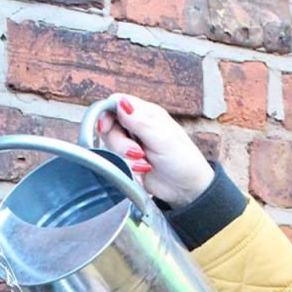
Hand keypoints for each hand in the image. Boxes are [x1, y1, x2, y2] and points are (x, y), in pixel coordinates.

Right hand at [97, 94, 213, 208]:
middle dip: (119, 143)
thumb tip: (120, 102)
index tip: (105, 126)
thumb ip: (139, 121)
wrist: (186, 189)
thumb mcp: (162, 138)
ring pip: (110, 146)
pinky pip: (115, 162)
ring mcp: (130, 144)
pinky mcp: (128, 162)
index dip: (106, 112)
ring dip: (124, 157)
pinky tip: (141, 172)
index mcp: (145, 113)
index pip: (116, 102)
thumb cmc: (182, 159)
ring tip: (143, 164)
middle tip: (137, 152)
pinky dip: (126, 169)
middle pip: (109, 126)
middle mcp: (135, 126)